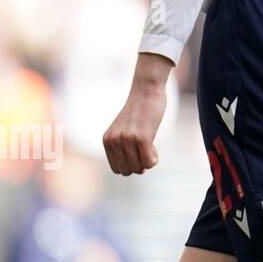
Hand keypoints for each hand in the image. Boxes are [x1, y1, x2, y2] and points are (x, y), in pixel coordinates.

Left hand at [103, 54, 170, 175]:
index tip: (138, 153)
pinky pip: (149, 162)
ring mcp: (127, 140)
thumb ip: (122, 145)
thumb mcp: (124, 129)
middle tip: (147, 149)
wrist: (147, 90)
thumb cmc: (140, 109)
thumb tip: (133, 169)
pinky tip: (155, 146)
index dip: (131, 165)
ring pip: (139, 168)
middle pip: (128, 171)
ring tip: (151, 145)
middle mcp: (114, 141)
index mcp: (107, 140)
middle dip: (140, 165)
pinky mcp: (141, 138)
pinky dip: (154, 159)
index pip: (117, 169)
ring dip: (148, 161)